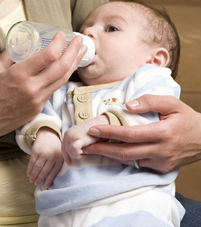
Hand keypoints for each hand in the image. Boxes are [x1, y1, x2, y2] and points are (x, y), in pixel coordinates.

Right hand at [0, 32, 86, 148]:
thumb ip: (10, 53)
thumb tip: (23, 41)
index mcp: (19, 75)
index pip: (48, 56)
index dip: (59, 43)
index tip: (62, 34)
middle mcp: (32, 88)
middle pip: (62, 67)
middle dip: (74, 51)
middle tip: (80, 40)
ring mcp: (37, 100)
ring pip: (63, 79)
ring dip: (74, 64)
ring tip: (81, 51)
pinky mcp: (38, 108)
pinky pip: (55, 89)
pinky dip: (64, 76)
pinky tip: (67, 68)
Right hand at [27, 128, 62, 188]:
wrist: (48, 135)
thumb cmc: (54, 148)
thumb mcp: (60, 155)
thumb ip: (56, 165)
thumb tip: (49, 179)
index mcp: (59, 158)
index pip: (53, 172)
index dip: (49, 180)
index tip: (45, 186)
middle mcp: (51, 156)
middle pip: (44, 171)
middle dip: (39, 178)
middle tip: (35, 183)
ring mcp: (43, 153)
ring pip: (37, 167)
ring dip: (33, 175)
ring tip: (31, 180)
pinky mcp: (36, 150)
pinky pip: (32, 162)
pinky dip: (29, 169)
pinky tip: (28, 173)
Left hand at [62, 115, 108, 164]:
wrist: (100, 124)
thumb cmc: (92, 133)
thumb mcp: (80, 138)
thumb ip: (74, 144)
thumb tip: (70, 156)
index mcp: (67, 134)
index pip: (63, 149)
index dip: (66, 157)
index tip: (70, 163)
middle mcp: (67, 134)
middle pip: (66, 152)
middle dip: (74, 156)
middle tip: (83, 154)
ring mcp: (72, 135)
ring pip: (70, 152)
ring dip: (78, 155)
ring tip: (85, 152)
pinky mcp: (78, 138)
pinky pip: (74, 150)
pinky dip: (78, 153)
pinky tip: (85, 153)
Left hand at [82, 95, 200, 171]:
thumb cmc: (186, 118)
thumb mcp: (172, 102)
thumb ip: (150, 100)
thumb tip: (128, 105)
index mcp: (163, 132)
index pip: (130, 134)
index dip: (110, 133)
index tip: (93, 130)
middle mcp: (161, 150)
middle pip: (125, 152)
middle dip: (102, 149)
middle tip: (84, 146)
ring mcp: (161, 162)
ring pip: (130, 161)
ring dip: (109, 155)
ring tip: (91, 150)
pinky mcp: (161, 169)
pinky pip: (138, 164)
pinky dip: (123, 159)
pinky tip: (111, 152)